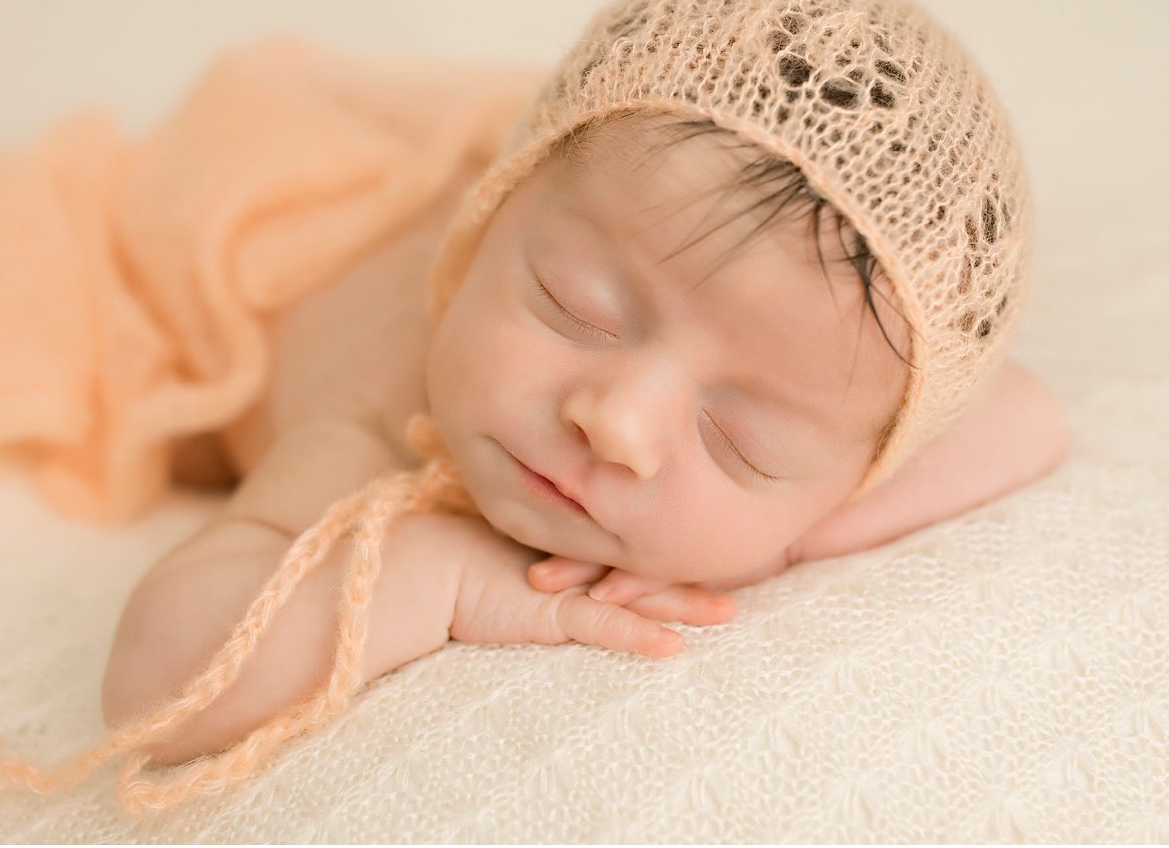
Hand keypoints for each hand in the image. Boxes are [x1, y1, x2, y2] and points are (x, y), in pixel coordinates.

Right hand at [444, 518, 731, 657]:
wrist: (420, 565)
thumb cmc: (460, 550)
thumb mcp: (520, 541)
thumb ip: (552, 530)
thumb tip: (574, 518)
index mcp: (575, 538)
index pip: (634, 543)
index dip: (674, 542)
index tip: (718, 539)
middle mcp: (580, 557)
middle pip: (646, 564)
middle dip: (695, 571)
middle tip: (748, 569)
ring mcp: (567, 585)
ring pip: (636, 595)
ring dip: (683, 605)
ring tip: (728, 613)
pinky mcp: (551, 611)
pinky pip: (602, 627)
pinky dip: (636, 638)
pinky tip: (672, 650)